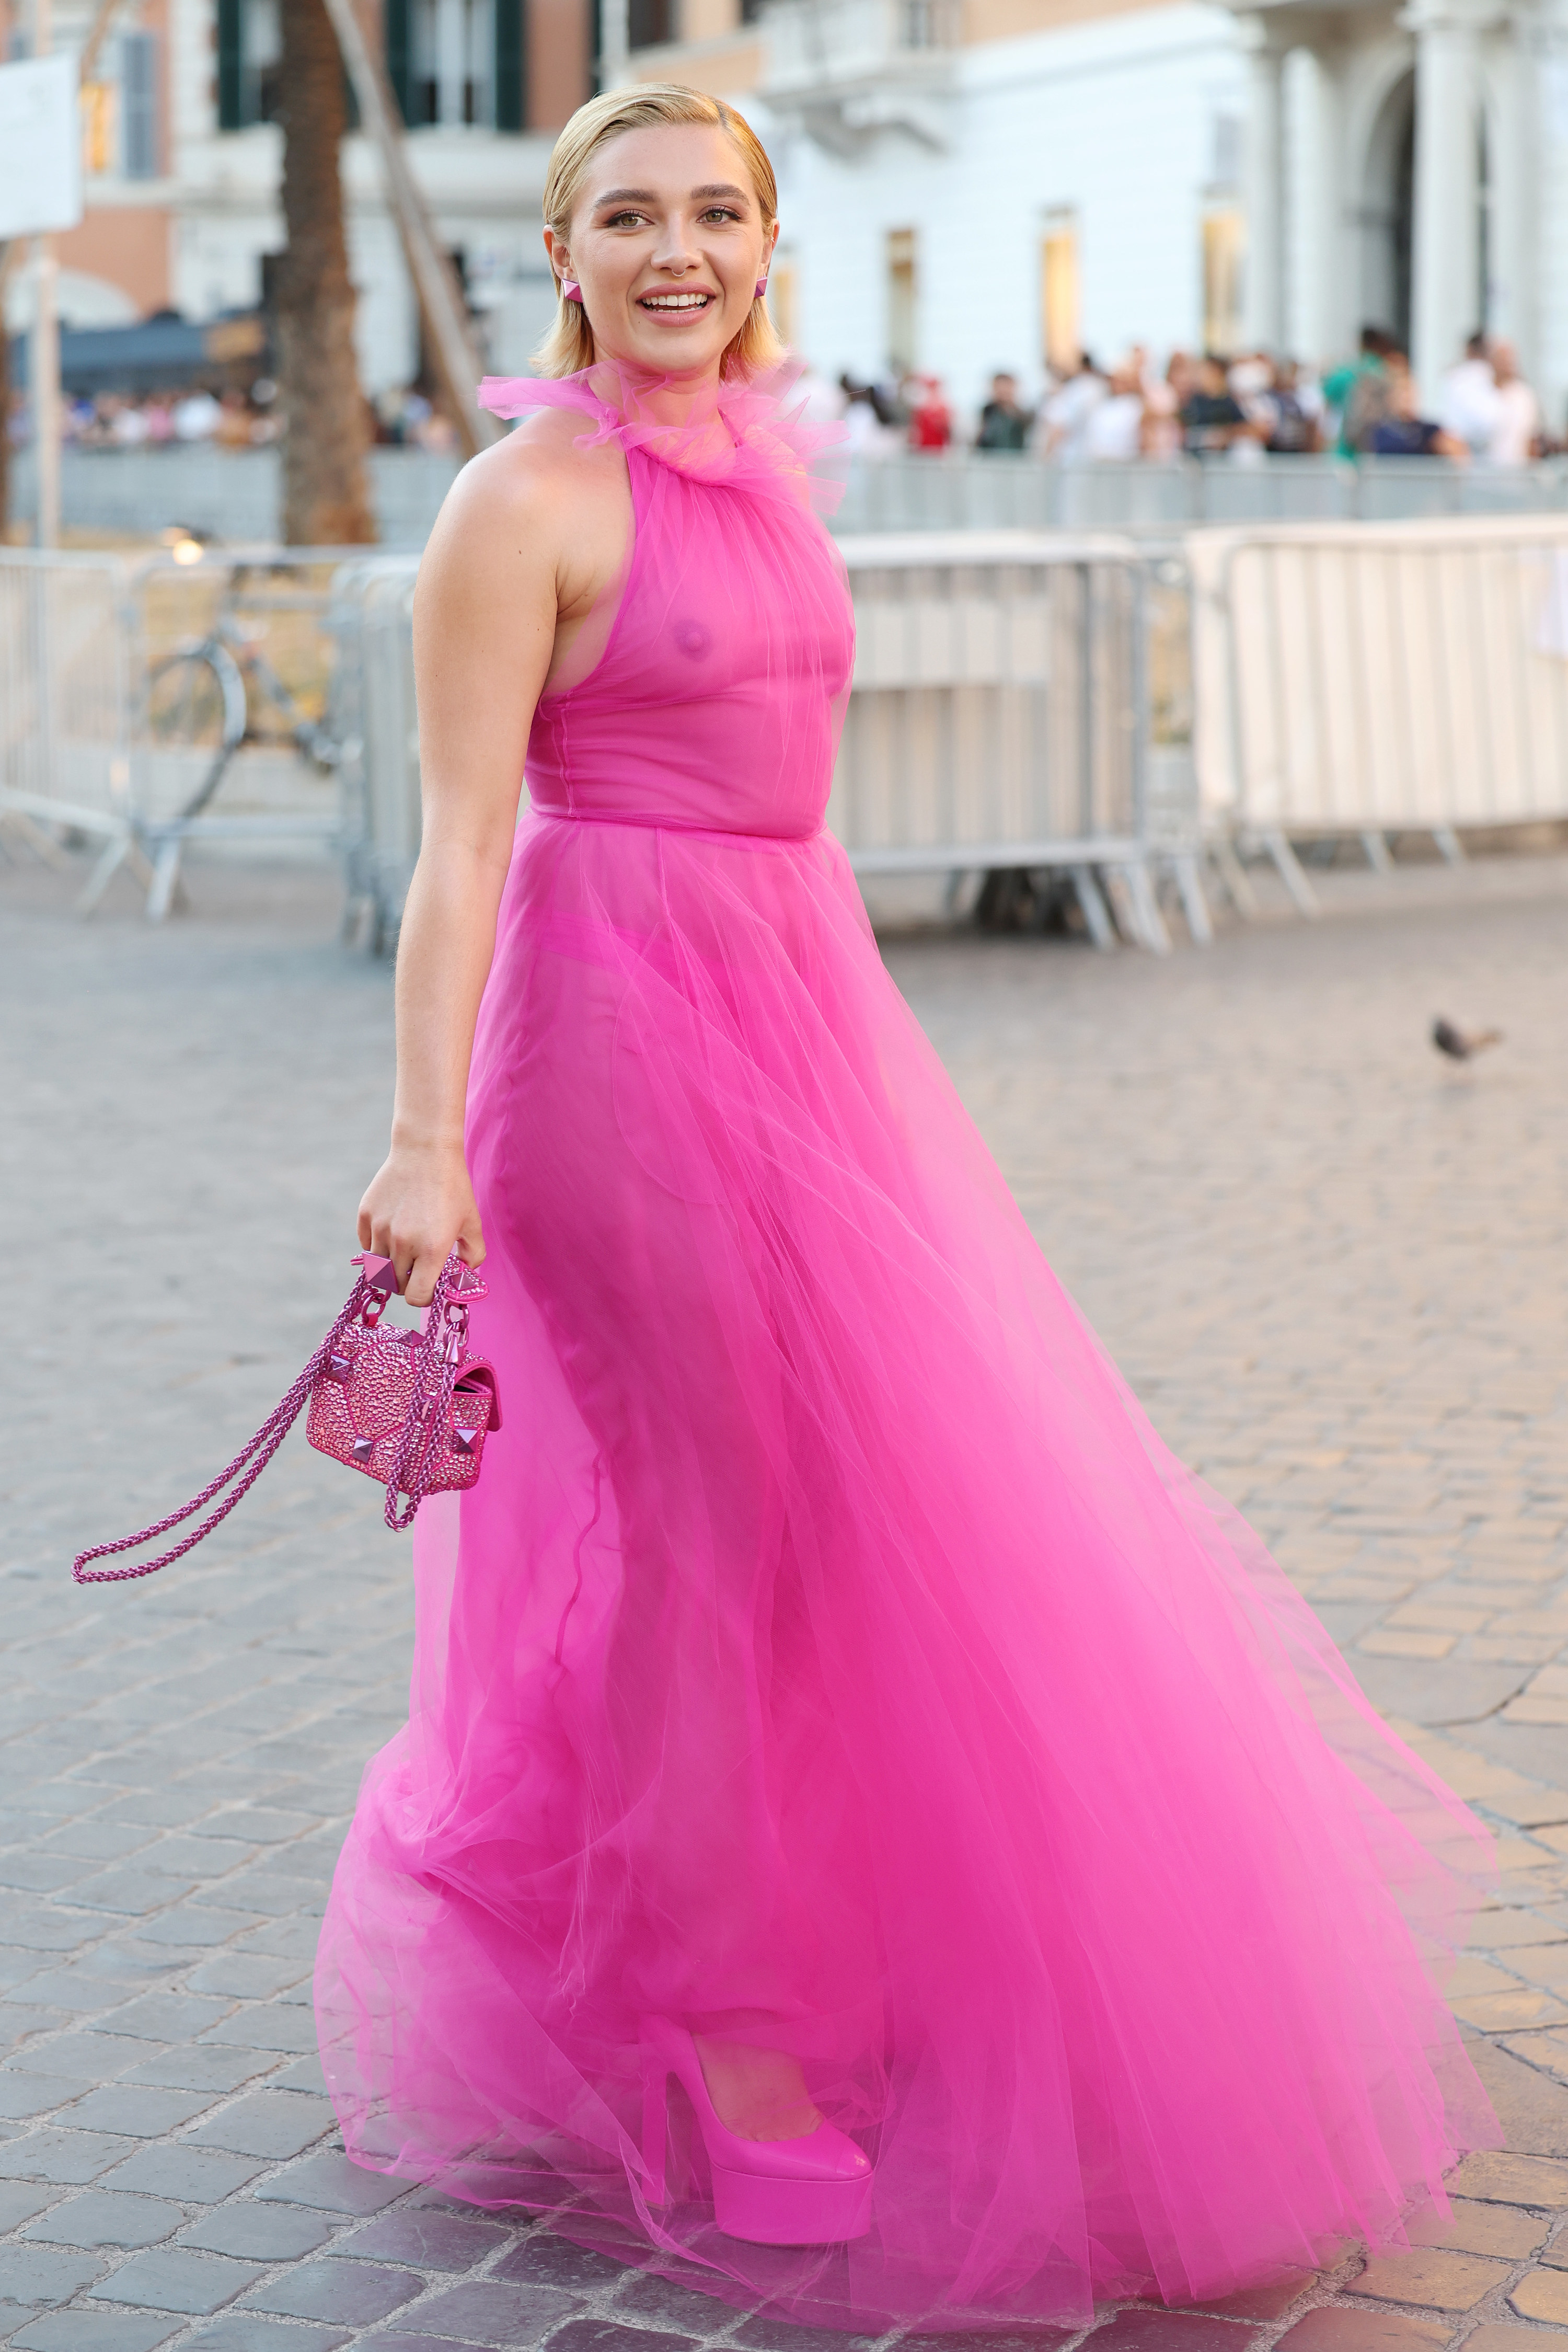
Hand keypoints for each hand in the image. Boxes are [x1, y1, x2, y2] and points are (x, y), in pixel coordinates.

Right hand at [357, 1140, 484, 1306]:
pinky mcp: (365, 1216)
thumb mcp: (472, 1223)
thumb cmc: (453, 1188)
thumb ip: (473, 1255)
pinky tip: (393, 1228)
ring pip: (378, 1268)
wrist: (425, 1151)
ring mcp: (381, 1230)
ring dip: (391, 1265)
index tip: (427, 1286)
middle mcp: (402, 1244)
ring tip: (405, 1247)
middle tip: (417, 1266)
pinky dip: (377, 1245)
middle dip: (407, 1282)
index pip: (416, 1297)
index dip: (422, 1297)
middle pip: (396, 1285)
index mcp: (431, 1250)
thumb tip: (463, 1276)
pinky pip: (366, 1245)